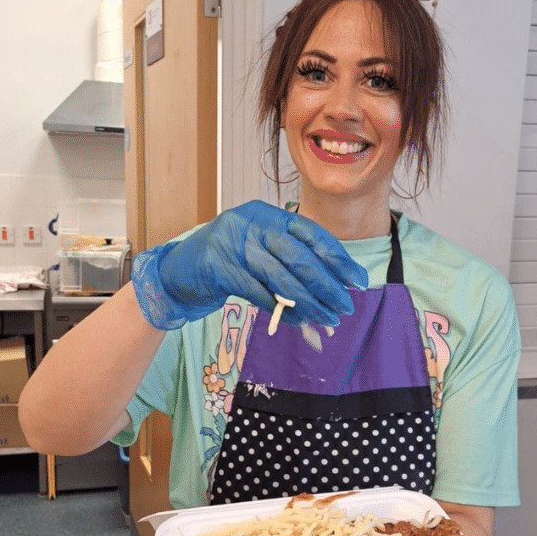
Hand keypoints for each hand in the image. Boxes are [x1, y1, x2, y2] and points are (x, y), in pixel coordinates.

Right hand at [132, 201, 367, 329]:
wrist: (179, 269)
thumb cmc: (229, 259)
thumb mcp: (261, 247)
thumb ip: (291, 257)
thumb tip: (337, 282)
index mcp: (269, 214)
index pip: (312, 234)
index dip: (337, 259)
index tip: (357, 281)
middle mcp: (253, 223)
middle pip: (300, 257)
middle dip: (328, 284)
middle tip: (346, 305)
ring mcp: (235, 244)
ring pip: (282, 277)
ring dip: (309, 302)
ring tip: (328, 318)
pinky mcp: (220, 268)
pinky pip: (259, 293)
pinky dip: (281, 310)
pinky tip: (298, 322)